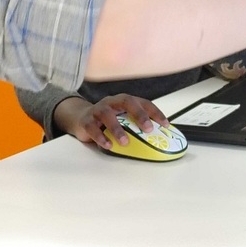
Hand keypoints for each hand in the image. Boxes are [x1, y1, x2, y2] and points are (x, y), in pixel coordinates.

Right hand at [54, 94, 169, 149]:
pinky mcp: (86, 121)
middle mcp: (112, 102)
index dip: (154, 112)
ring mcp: (97, 110)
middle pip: (126, 101)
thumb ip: (135, 126)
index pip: (142, 102)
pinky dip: (100, 137)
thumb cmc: (106, 120)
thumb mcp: (122, 120)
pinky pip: (92, 127)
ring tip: (125, 142)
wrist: (80, 118)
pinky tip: (108, 145)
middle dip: (138, 114)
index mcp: (124, 101)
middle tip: (148, 128)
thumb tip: (156, 140)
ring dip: (117, 128)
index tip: (165, 124)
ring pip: (106, 114)